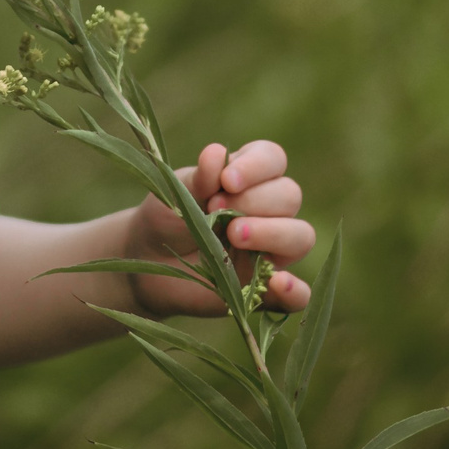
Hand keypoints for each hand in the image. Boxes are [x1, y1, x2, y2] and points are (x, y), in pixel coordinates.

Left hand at [125, 139, 314, 319]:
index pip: (273, 159)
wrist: (147, 261)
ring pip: (301, 236)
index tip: (227, 180)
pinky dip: (296, 291)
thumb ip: (199, 178)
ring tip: (234, 236)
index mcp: (249, 179)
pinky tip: (279, 282)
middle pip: (289, 195)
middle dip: (255, 200)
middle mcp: (268, 212)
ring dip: (273, 233)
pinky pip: (298, 295)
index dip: (257, 166)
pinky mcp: (266, 290)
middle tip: (215, 210)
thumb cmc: (166, 218)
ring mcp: (271, 251)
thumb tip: (217, 153)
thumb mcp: (175, 194)